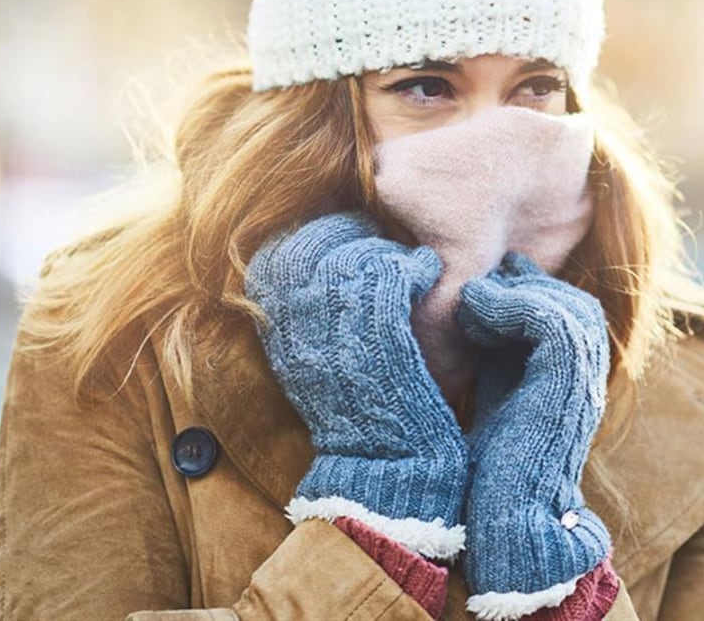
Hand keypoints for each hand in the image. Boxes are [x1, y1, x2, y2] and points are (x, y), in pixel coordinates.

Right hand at [245, 212, 467, 558]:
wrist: (385, 472)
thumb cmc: (362, 415)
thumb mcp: (315, 363)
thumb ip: (309, 314)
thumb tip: (323, 263)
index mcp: (277, 332)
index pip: (281, 253)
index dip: (316, 234)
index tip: (348, 235)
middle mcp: (296, 328)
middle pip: (313, 245)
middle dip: (350, 231)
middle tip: (381, 237)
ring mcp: (335, 333)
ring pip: (355, 256)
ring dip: (386, 250)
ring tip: (408, 263)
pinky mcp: (379, 339)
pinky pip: (390, 275)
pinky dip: (413, 265)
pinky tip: (426, 272)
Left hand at [455, 251, 612, 615]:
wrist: (504, 521)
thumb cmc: (488, 475)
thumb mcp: (494, 400)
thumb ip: (496, 361)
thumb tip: (474, 315)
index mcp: (571, 385)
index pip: (566, 318)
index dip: (527, 294)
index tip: (482, 285)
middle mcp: (587, 381)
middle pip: (574, 306)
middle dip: (527, 286)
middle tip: (482, 278)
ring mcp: (584, 381)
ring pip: (566, 306)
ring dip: (515, 293)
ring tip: (471, 298)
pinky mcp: (569, 382)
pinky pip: (549, 319)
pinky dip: (509, 305)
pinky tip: (473, 309)